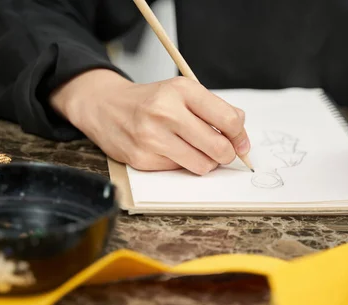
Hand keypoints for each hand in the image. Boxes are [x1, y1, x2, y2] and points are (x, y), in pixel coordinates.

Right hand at [50, 69, 249, 174]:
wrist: (106, 106)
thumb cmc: (151, 101)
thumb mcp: (182, 92)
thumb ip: (215, 109)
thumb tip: (241, 134)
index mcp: (182, 90)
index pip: (228, 119)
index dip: (240, 137)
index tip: (241, 143)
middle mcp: (166, 112)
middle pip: (218, 147)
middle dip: (226, 154)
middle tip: (223, 152)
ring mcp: (152, 137)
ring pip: (202, 165)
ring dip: (206, 162)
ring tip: (197, 151)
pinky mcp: (142, 158)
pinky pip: (179, 170)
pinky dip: (182, 164)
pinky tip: (172, 151)